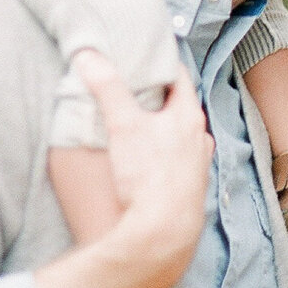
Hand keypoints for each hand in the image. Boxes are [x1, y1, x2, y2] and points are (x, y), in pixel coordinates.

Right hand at [78, 51, 211, 287]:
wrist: (163, 233)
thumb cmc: (150, 176)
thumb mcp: (123, 125)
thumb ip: (107, 88)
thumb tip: (89, 55)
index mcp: (188, 117)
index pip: (179, 76)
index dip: (162, 62)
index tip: (148, 54)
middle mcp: (199, 139)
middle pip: (180, 107)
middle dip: (160, 96)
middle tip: (138, 86)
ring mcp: (197, 166)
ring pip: (181, 136)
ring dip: (164, 128)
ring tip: (141, 123)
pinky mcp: (188, 190)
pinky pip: (177, 163)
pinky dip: (164, 156)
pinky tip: (148, 163)